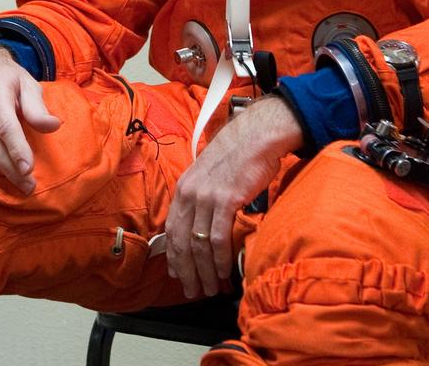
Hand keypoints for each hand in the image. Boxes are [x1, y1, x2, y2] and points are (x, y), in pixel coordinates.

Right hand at [0, 46, 61, 193]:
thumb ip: (38, 107)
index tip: (29, 170)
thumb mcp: (28, 84)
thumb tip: (53, 126)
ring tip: (18, 182)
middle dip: (10, 169)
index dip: (17, 150)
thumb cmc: (8, 79)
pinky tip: (0, 171)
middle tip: (28, 185)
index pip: (5, 126)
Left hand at [164, 96, 301, 298]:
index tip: (178, 275)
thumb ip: (202, 198)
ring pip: (199, 244)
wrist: (256, 136)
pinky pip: (218, 237)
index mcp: (184, 188)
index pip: (172, 230)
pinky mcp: (225, 200)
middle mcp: (190, 193)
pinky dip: (220, 259)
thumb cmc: (238, 156)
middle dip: (186, 271)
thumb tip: (204, 226)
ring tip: (210, 289)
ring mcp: (206, 196)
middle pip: (181, 242)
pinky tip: (223, 273)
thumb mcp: (209, 175)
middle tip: (193, 292)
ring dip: (204, 271)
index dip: (174, 257)